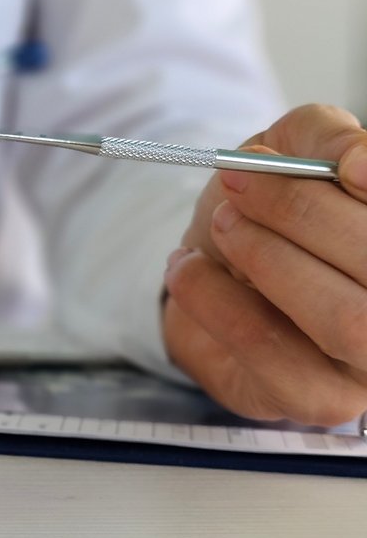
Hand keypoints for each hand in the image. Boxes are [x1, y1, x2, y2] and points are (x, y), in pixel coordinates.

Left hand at [163, 105, 366, 426]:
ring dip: (268, 260)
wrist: (207, 264)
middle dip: (305, 217)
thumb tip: (362, 162)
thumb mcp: (294, 146)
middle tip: (239, 185)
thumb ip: (329, 138)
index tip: (343, 166)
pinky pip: (272, 354)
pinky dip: (217, 301)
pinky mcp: (317, 399)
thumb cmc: (268, 206)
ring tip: (221, 227)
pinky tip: (188, 269)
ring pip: (346, 321)